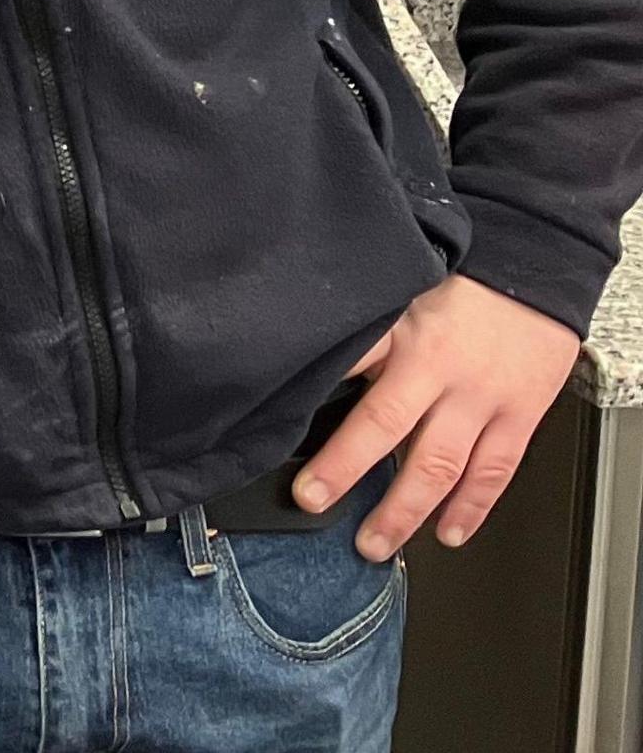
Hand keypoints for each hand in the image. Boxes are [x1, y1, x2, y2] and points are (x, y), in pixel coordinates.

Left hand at [301, 275, 580, 558]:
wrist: (535, 271)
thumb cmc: (459, 285)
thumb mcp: (396, 295)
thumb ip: (361, 336)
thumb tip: (307, 365)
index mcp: (402, 335)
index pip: (345, 371)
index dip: (308, 398)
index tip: (279, 426)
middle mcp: (441, 369)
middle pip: (388, 428)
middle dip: (346, 471)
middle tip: (314, 502)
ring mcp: (483, 397)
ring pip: (441, 464)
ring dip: (406, 509)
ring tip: (376, 542)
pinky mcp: (521, 416)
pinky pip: (494, 471)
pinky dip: (472, 507)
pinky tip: (449, 532)